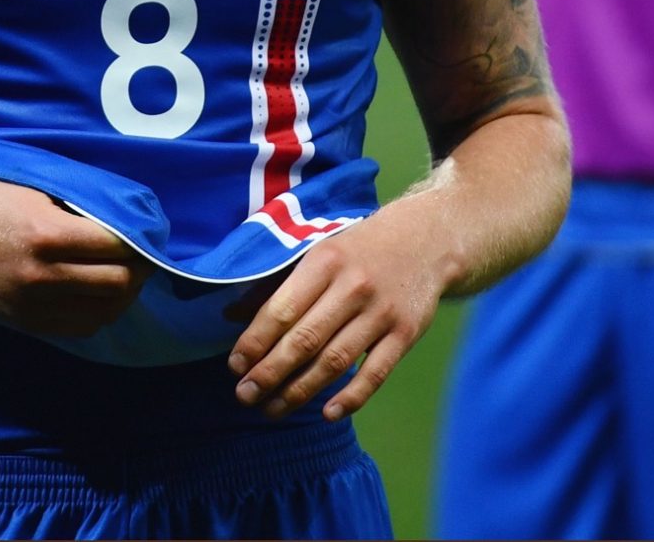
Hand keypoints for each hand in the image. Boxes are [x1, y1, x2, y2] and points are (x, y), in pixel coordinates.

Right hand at [0, 174, 152, 337]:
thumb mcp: (37, 190)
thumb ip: (80, 209)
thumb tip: (127, 220)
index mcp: (47, 234)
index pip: (116, 247)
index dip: (140, 241)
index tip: (147, 232)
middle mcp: (43, 274)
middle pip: (117, 284)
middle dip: (138, 269)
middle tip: (142, 255)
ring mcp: (34, 304)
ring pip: (104, 311)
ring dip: (124, 294)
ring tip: (127, 275)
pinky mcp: (27, 322)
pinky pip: (80, 327)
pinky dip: (100, 311)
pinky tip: (101, 294)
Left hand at [225, 203, 450, 421]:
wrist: (423, 240)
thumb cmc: (358, 250)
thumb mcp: (317, 254)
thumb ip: (277, 286)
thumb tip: (230, 315)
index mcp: (324, 262)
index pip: (282, 309)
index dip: (255, 341)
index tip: (235, 366)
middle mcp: (352, 286)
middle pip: (305, 339)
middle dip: (270, 373)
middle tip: (245, 396)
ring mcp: (381, 311)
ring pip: (335, 361)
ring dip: (301, 391)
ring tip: (273, 409)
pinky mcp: (407, 333)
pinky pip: (375, 373)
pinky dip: (351, 397)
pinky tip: (327, 413)